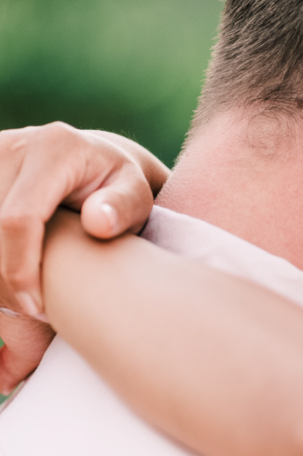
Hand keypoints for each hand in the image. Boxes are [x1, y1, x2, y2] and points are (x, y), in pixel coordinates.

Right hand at [0, 123, 168, 391]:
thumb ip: (122, 207)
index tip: (36, 307)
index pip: (18, 219)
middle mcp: (14, 146)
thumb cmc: (120, 188)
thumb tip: (97, 222)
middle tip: (33, 309)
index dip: (19, 270)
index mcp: (55, 149)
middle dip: (4, 278)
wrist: (94, 160)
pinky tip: (9, 278)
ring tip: (24, 294)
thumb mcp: (136, 195)